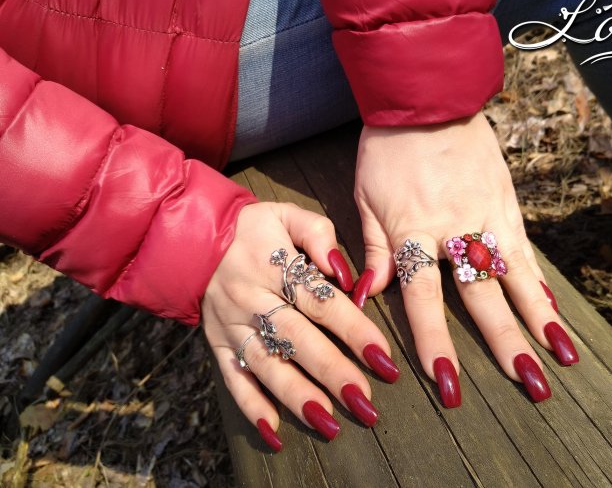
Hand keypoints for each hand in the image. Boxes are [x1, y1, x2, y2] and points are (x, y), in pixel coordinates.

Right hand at [202, 202, 398, 450]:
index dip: (355, 331)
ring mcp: (232, 325)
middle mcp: (253, 299)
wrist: (192, 237)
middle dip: (333, 372)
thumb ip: (318, 233)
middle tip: (365, 402)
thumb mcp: (285, 213)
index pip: (322, 302)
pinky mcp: (217, 342)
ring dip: (298, 396)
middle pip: (297, 339)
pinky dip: (251, 406)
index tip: (384, 358)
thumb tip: (343, 271)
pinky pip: (232, 377)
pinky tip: (276, 431)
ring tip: (329, 424)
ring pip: (266, 365)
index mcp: (274, 266)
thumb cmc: (250, 228)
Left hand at [353, 113, 577, 405]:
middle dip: (503, 342)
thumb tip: (367, 296)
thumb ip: (371, 249)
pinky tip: (553, 310)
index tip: (447, 381)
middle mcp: (453, 228)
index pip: (422, 296)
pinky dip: (538, 281)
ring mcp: (485, 214)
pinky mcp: (505, 201)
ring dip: (537, 318)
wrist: (425, 97)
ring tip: (560, 356)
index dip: (435, 341)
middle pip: (480, 294)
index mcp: (411, 230)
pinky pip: (523, 247)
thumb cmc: (387, 149)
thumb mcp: (365, 198)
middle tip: (528, 384)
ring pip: (514, 274)